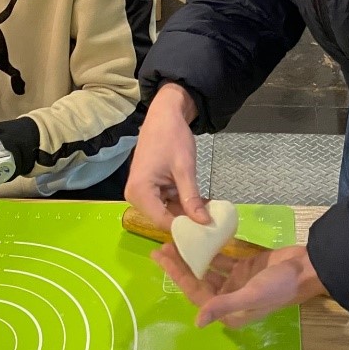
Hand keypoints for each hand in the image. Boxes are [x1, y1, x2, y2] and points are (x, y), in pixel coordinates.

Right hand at [126, 83, 208, 229]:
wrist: (164, 115)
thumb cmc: (171, 137)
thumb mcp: (184, 169)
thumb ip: (192, 198)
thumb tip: (205, 223)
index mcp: (139, 192)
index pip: (163, 222)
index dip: (185, 229)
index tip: (207, 234)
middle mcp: (136, 197)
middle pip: (164, 219)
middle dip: (188, 222)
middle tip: (213, 224)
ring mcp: (142, 193)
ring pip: (168, 212)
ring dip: (188, 213)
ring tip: (211, 215)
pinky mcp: (150, 190)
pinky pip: (168, 203)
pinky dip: (184, 203)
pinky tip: (202, 204)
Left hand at [153, 243, 325, 328]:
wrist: (306, 269)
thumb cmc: (279, 285)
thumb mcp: (250, 296)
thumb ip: (223, 305)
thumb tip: (197, 321)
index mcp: (229, 312)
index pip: (195, 292)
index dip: (176, 275)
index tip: (160, 258)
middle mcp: (230, 299)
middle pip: (198, 280)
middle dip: (180, 264)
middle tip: (162, 246)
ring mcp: (237, 282)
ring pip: (208, 268)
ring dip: (193, 256)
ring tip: (177, 240)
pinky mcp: (245, 268)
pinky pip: (223, 258)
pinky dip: (212, 249)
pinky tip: (201, 237)